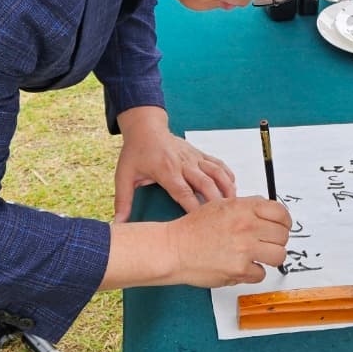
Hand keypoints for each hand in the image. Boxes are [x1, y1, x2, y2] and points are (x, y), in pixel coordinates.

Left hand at [114, 106, 235, 220]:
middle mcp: (183, 163)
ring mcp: (193, 157)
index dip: (194, 207)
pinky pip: (217, 164)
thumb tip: (117, 224)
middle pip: (206, 183)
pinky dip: (227, 174)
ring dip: (227, 187)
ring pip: (216, 172)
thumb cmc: (135, 152)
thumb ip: (122, 200)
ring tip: (234, 204)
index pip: (183, 192)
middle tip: (224, 219)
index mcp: (166, 170)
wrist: (146, 127)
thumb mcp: (124, 175)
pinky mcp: (198, 153)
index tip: (201, 223)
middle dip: (216, 201)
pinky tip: (233, 187)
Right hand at [166, 196, 291, 286]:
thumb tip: (268, 212)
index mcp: (244, 208)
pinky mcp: (239, 269)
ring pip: (279, 255)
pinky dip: (253, 273)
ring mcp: (244, 248)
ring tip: (258, 257)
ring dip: (270, 258)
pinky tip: (242, 267)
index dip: (284, 222)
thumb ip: (247, 207)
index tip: (282, 227)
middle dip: (277, 241)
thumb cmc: (194, 228)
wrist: (174, 248)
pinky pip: (261, 274)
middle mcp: (247, 226)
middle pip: (283, 236)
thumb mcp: (221, 205)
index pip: (281, 213)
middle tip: (266, 244)